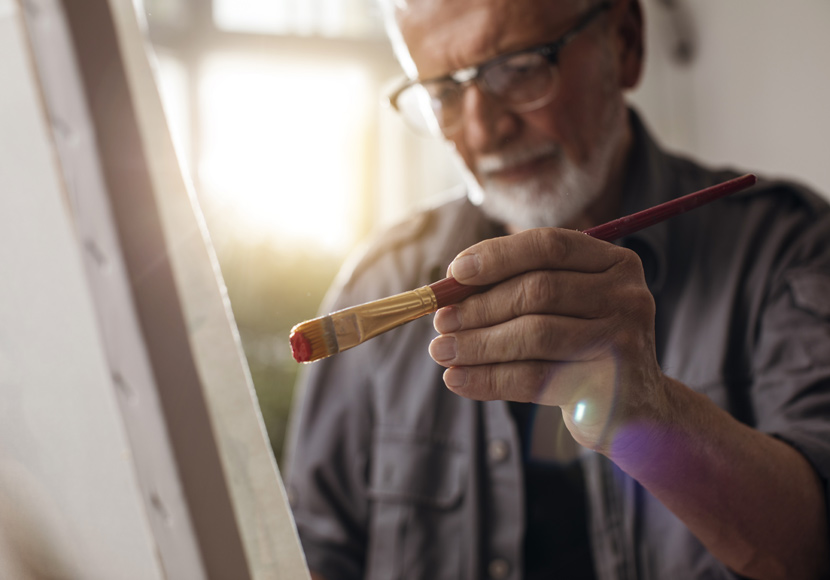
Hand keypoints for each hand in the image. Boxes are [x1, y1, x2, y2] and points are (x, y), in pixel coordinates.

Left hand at [429, 227, 670, 452]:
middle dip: (480, 306)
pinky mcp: (607, 387)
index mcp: (615, 263)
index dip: (497, 256)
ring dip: (478, 344)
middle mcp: (626, 296)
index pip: (549, 245)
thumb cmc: (583, 348)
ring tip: (441, 352)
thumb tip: (448, 289)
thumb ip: (519, 289)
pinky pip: (535, 378)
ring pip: (533, 335)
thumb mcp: (563, 309)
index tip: (454, 272)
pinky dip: (488, 379)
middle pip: (538, 290)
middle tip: (440, 322)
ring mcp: (622, 341)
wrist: (634, 410)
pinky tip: (458, 380)